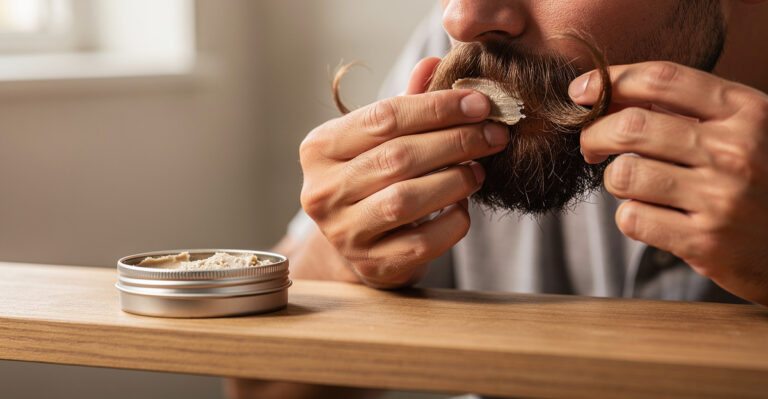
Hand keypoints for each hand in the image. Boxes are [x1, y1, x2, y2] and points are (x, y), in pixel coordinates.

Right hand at [299, 58, 509, 287]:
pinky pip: (421, 243)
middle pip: (396, 158)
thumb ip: (406, 104)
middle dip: (455, 142)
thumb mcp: (380, 137)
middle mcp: (322, 191)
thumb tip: (436, 63)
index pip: (383, 118)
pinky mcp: (371, 265)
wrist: (358, 241)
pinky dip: (451, 222)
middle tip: (494, 134)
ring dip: (454, 180)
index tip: (480, 103)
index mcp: (319, 148)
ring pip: (405, 200)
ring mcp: (343, 233)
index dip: (436, 108)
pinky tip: (462, 206)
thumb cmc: (372, 177)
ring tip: (479, 169)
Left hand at [570, 61, 767, 305]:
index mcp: (748, 111)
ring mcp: (721, 198)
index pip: (661, 79)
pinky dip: (630, 216)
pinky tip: (653, 216)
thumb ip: (689, 111)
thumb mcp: (746, 131)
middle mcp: (736, 150)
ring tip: (634, 185)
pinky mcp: (705, 242)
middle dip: (594, 134)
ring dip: (616, 179)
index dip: (610, 81)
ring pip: (624, 174)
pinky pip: (631, 218)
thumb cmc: (763, 181)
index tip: (582, 91)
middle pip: (630, 126)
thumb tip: (609, 93)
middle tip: (591, 146)